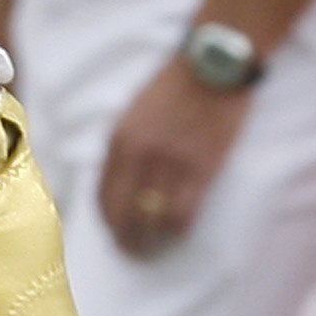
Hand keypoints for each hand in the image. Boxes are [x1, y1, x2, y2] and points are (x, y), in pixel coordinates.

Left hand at [97, 54, 252, 257]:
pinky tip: (179, 234)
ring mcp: (170, 163)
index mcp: (119, 141)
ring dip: (151, 240)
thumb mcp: (134, 113)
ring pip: (154, 218)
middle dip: (125, 238)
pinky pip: (184, 211)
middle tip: (133, 251)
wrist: (213, 63)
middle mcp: (139, 155)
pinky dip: (178, 229)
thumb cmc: (175, 86)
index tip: (111, 233)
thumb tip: (120, 182)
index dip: (106, 220)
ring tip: (154, 250)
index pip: (102, 194)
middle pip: (124, 213)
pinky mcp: (201, 167)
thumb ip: (125, 146)